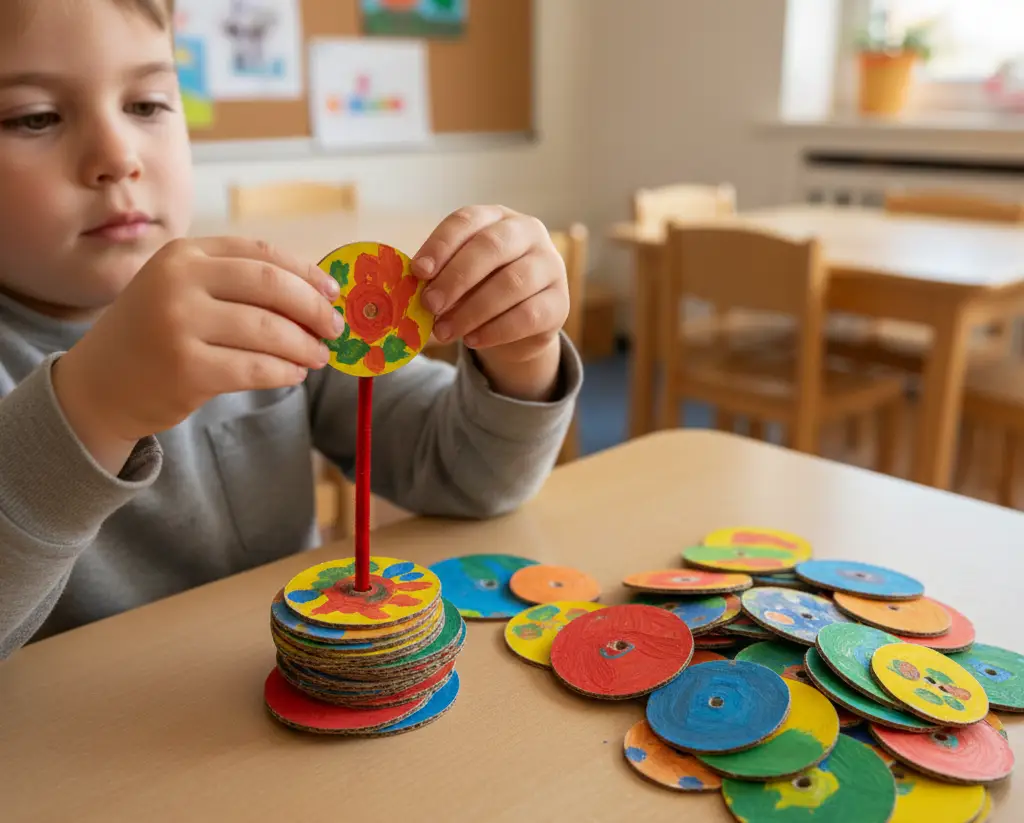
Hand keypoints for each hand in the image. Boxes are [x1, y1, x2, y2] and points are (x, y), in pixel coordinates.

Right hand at [53, 237, 341, 472]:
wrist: (100, 385)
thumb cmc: (156, 335)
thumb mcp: (184, 291)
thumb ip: (237, 284)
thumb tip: (318, 295)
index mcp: (183, 254)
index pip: (260, 253)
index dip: (305, 273)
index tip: (333, 292)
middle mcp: (178, 282)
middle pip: (271, 286)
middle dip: (314, 309)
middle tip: (335, 328)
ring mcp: (179, 325)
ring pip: (269, 331)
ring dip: (305, 346)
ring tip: (319, 356)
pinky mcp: (187, 370)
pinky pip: (256, 369)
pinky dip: (284, 372)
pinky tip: (294, 374)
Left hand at [412, 205, 568, 400]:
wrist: (518, 325)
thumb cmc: (479, 290)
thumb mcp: (458, 278)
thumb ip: (439, 278)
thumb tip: (410, 292)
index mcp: (496, 217)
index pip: (467, 220)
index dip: (441, 244)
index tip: (418, 272)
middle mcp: (528, 233)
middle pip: (491, 247)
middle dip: (456, 278)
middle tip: (429, 305)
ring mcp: (550, 266)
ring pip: (512, 283)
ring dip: (472, 310)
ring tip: (444, 331)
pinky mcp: (560, 302)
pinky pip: (528, 315)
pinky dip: (495, 330)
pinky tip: (472, 340)